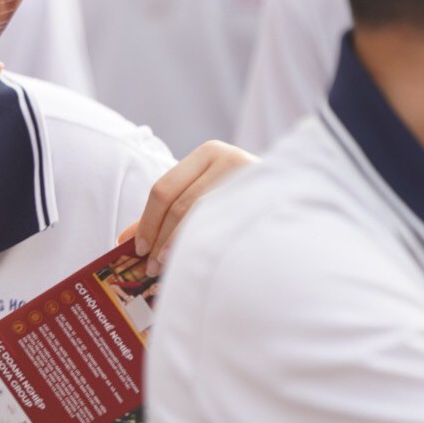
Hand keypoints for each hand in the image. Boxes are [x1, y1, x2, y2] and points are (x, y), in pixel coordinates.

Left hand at [132, 140, 257, 274]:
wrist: (299, 196)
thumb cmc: (242, 200)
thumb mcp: (202, 196)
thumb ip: (165, 214)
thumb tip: (124, 238)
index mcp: (208, 153)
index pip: (163, 189)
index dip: (147, 222)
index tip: (137, 249)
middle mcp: (229, 157)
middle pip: (180, 203)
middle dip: (160, 238)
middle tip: (150, 267)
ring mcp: (251, 176)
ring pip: (202, 215)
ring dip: (178, 245)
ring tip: (167, 269)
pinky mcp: (268, 196)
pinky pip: (228, 223)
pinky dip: (205, 243)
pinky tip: (198, 260)